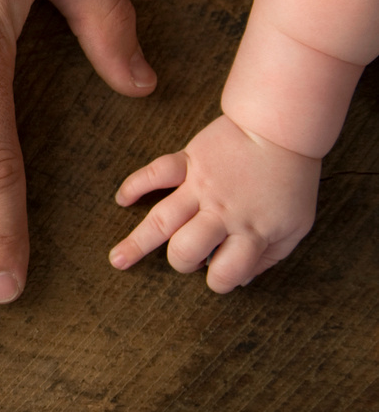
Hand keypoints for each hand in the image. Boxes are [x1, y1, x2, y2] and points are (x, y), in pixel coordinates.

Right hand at [110, 115, 318, 291]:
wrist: (282, 130)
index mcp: (251, 231)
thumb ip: (270, 256)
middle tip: (183, 259)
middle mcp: (222, 213)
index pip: (225, 272)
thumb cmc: (292, 181)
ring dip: (137, 242)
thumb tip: (240, 278)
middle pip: (186, 249)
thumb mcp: (295, 227)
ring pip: (163, 219)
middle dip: (181, 261)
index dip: (220, 281)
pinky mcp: (189, 162)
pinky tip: (121, 200)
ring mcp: (202, 187)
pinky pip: (156, 173)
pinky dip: (135, 185)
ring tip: (117, 260)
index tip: (219, 273)